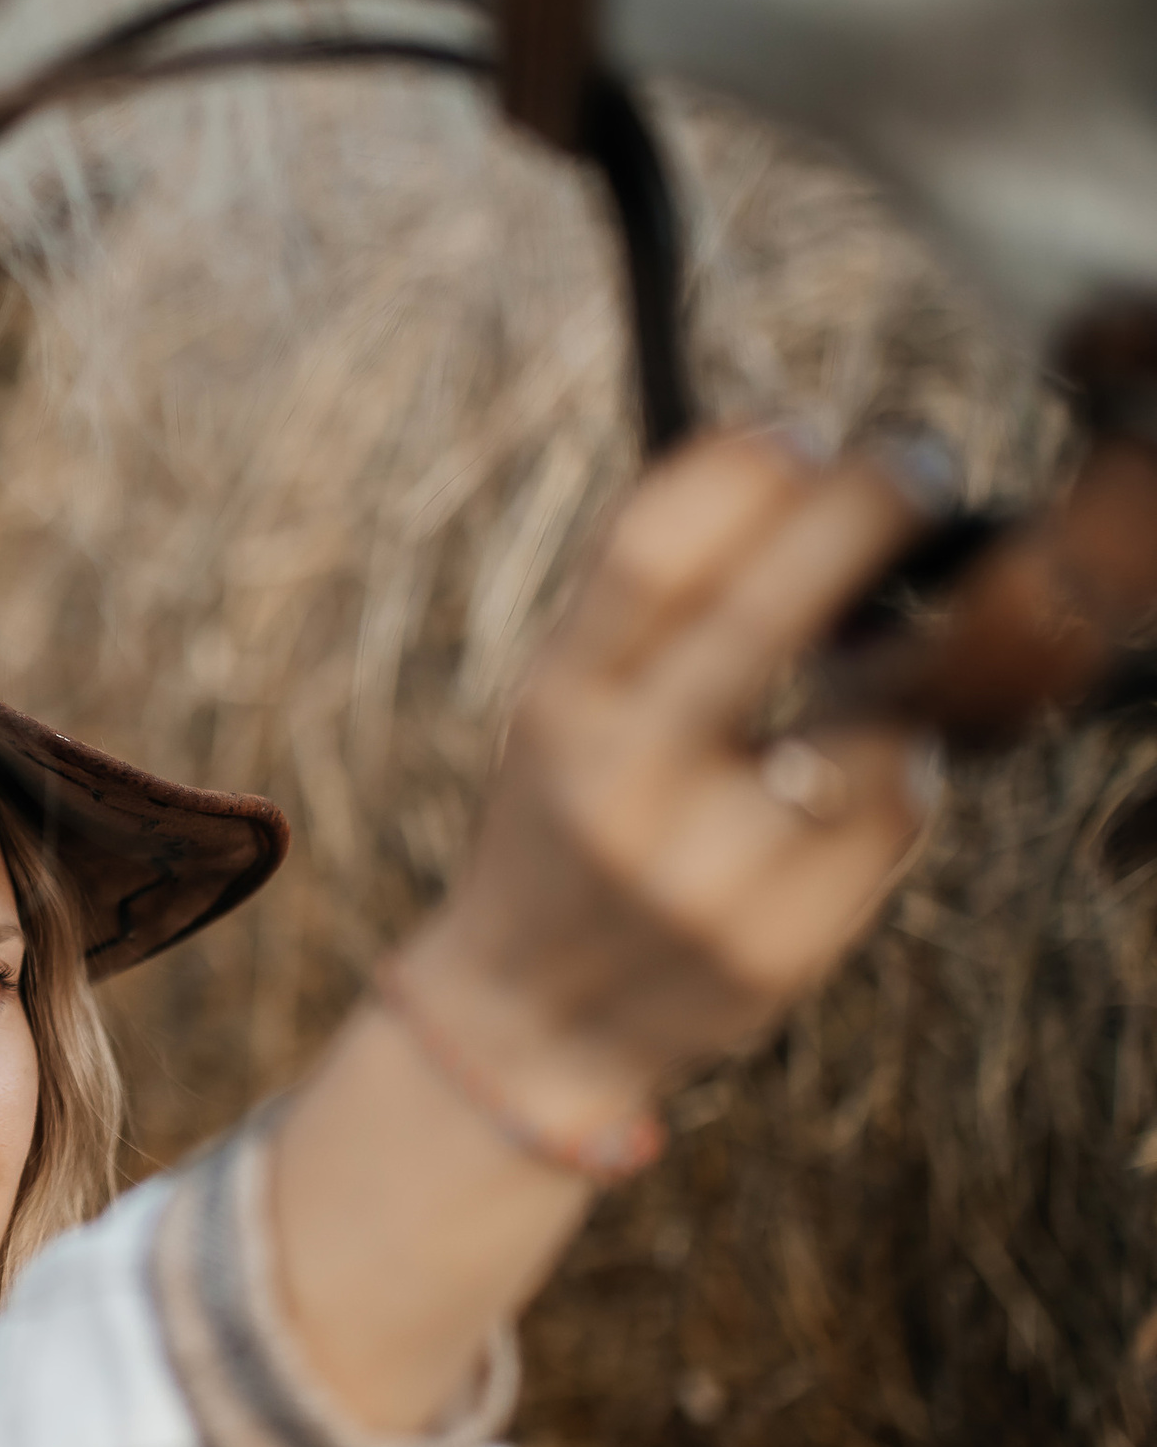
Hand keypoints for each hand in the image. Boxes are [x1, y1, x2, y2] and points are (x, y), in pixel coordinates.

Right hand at [404, 428, 937, 1145]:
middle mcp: (618, 788)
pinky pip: (895, 815)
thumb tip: (795, 454)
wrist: (528, 1018)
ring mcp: (700, 878)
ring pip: (866, 723)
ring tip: (885, 657)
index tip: (805, 428)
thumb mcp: (562, 701)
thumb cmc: (573, 817)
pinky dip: (906, 763)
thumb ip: (647, 603)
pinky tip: (871, 758)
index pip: (648, 555)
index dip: (740, 470)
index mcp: (556, 706)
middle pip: (763, 612)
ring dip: (902, 666)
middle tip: (917, 465)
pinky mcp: (775, 950)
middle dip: (863, 513)